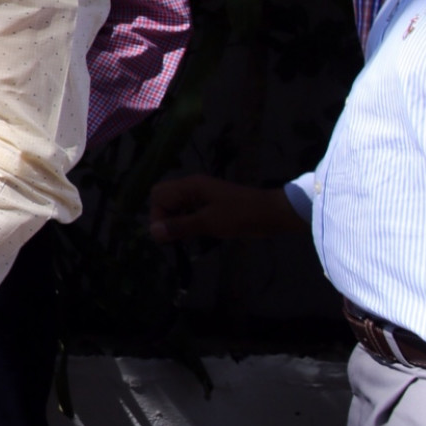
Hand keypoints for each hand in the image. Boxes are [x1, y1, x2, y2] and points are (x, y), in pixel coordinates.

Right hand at [149, 175, 305, 241]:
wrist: (273, 214)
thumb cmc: (241, 215)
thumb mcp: (208, 223)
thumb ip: (179, 226)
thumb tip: (152, 232)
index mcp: (189, 186)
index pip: (158, 196)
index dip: (158, 216)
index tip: (168, 236)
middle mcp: (192, 187)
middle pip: (163, 198)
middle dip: (163, 217)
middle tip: (174, 237)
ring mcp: (201, 195)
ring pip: (176, 205)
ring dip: (175, 221)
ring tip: (183, 239)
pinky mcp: (210, 204)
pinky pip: (188, 210)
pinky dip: (186, 222)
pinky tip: (194, 234)